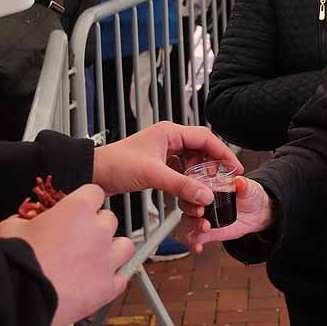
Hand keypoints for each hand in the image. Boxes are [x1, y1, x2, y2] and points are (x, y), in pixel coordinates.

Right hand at [0, 184, 134, 325]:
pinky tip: (97, 280)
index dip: (85, 201)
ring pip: (124, 245)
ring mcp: (106, 258)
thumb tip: (25, 220)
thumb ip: (25, 218)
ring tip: (93, 257)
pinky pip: (121, 277)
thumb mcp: (10, 226)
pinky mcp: (108, 286)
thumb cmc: (12, 261)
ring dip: (111, 249)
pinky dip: (111, 278)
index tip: (77, 210)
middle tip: (77, 238)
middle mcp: (98, 230)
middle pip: (109, 219)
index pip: (95, 193)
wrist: (17, 297)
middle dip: (95, 226)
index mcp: (78, 209)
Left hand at [91, 121, 243, 207]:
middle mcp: (169, 139)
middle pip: (201, 150)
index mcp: (170, 132)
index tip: (235, 169)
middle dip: (212, 167)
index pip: (206, 138)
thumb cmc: (115, 164)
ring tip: (205, 191)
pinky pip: (180, 172)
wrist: (90, 174)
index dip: (223, 153)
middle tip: (221, 183)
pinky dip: (187, 182)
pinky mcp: (157, 165)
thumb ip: (182, 185)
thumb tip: (207, 195)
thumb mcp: (153, 174)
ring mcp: (163, 152)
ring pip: (191, 163)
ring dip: (199, 177)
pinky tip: (188, 194)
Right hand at [182, 176, 273, 253]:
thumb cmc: (250, 195)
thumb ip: (244, 185)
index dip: (193, 188)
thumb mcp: (250, 188)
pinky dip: (193, 243)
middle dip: (191, 208)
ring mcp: (202, 217)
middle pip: (186, 203)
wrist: (256, 213)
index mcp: (209, 185)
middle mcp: (202, 201)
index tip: (200, 194)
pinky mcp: (206, 232)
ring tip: (205, 227)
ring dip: (193, 224)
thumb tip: (241, 181)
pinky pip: (194, 238)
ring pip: (187, 220)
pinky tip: (197, 247)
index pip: (193, 184)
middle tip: (201, 212)